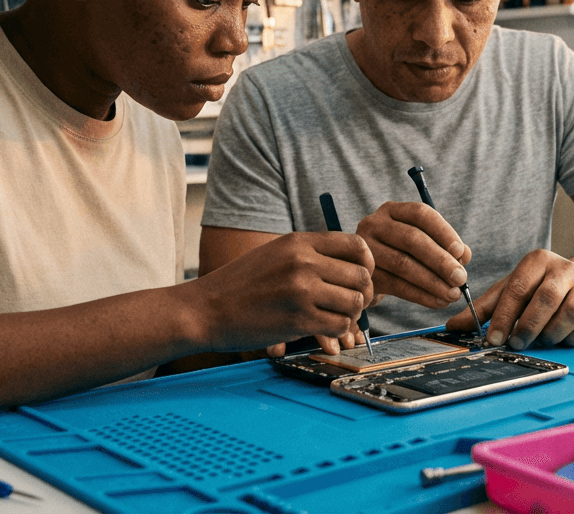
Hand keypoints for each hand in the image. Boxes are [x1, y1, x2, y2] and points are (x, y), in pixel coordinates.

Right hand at [194, 232, 373, 352]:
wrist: (206, 309)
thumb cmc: (239, 284)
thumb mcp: (274, 253)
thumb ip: (309, 254)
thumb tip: (350, 265)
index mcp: (299, 242)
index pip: (356, 245)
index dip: (367, 263)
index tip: (361, 276)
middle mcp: (304, 262)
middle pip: (361, 276)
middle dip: (364, 293)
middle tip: (353, 304)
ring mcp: (302, 291)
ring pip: (354, 303)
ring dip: (352, 315)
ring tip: (337, 317)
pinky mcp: (298, 320)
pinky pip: (339, 326)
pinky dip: (338, 331)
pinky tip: (325, 330)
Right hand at [356, 201, 471, 307]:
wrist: (368, 275)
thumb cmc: (401, 253)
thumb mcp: (420, 243)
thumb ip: (444, 245)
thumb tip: (464, 255)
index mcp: (392, 210)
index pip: (420, 213)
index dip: (443, 231)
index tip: (461, 252)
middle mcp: (374, 224)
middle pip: (412, 239)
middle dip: (440, 260)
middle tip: (461, 278)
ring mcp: (366, 249)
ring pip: (403, 264)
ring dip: (433, 281)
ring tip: (452, 294)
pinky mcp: (366, 274)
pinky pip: (396, 285)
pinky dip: (420, 295)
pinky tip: (437, 301)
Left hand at [447, 249, 573, 348]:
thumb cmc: (539, 287)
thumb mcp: (509, 290)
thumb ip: (483, 308)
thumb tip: (453, 325)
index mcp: (537, 261)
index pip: (518, 288)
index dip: (504, 316)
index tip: (493, 338)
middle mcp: (564, 270)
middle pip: (546, 298)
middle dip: (528, 326)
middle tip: (516, 343)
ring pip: (570, 313)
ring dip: (551, 333)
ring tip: (539, 340)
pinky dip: (573, 338)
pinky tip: (561, 338)